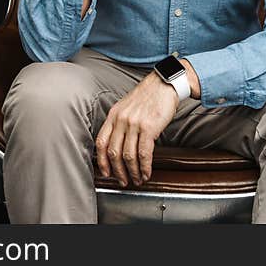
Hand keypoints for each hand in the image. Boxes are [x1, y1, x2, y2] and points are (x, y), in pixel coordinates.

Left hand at [95, 72, 177, 186]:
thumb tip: (118, 144)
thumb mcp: (127, 106)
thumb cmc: (149, 96)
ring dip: (133, 172)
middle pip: (114, 153)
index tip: (106, 173)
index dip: (102, 161)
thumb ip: (120, 123)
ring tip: (137, 179)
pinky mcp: (148, 128)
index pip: (101, 142)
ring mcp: (134, 124)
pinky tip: (146, 172)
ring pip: (128, 156)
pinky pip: (143, 153)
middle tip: (123, 181)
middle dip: (118, 171)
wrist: (165, 84)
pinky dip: (144, 167)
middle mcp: (121, 120)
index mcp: (113, 115)